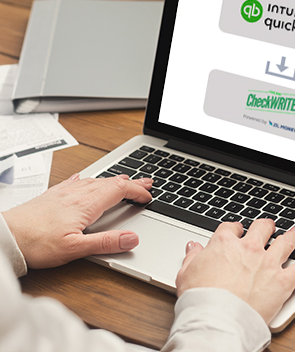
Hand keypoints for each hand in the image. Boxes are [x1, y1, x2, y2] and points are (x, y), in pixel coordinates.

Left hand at [2, 174, 151, 268]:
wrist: (6, 236)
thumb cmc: (36, 243)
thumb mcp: (75, 249)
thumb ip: (105, 243)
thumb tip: (132, 238)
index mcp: (87, 204)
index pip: (120, 190)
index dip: (137, 191)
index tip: (148, 196)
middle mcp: (78, 193)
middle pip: (111, 181)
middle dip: (132, 181)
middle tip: (147, 182)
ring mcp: (65, 192)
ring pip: (96, 180)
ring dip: (114, 179)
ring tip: (124, 180)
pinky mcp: (53, 195)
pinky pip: (76, 182)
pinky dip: (88, 179)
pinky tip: (83, 179)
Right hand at [175, 219, 294, 323]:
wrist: (216, 318)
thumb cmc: (200, 298)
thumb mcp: (186, 273)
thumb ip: (192, 257)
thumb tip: (193, 247)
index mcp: (224, 244)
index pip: (231, 228)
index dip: (235, 228)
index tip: (237, 231)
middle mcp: (248, 249)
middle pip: (262, 228)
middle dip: (266, 226)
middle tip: (269, 226)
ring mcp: (267, 263)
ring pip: (285, 242)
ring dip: (292, 235)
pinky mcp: (282, 281)